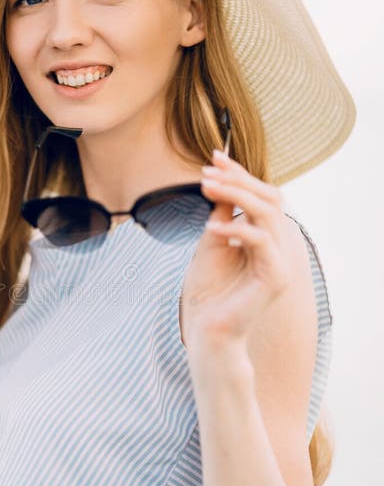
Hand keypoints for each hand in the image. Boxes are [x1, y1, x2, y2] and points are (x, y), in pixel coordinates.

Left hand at [180, 150, 292, 349]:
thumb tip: (219, 182)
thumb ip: (221, 214)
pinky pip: (262, 242)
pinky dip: (237, 229)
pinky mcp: (275, 278)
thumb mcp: (212, 242)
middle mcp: (276, 246)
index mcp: (264, 236)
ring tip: (207, 188)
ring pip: (269, 214)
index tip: (213, 156)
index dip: (239, 174)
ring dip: (237, 196)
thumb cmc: (208, 289)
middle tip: (208, 171)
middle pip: (270, 198)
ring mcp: (279, 262)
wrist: (207, 328)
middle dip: (239, 180)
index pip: (259, 196)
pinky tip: (211, 226)